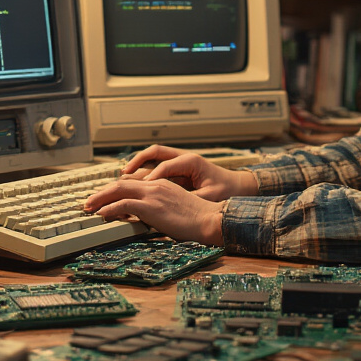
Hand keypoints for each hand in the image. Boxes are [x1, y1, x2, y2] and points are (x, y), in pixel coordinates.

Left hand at [83, 178, 224, 245]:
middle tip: (88, 202)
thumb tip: (143, 217)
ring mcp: (153, 195)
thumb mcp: (174, 208)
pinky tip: (102, 214)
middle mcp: (155, 185)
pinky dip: (109, 208)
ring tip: (89, 207)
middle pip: (120, 183)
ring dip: (100, 199)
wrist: (210, 220)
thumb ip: (158, 208)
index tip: (103, 199)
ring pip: (118, 190)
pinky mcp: (152, 207)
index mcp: (161, 184)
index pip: (131, 183)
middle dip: (101, 192)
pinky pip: (124, 204)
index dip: (114, 190)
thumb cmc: (197, 219)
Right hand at [121, 145, 258, 202]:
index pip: (165, 166)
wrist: (236, 186)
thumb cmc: (225, 190)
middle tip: (123, 175)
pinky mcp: (177, 169)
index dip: (152, 177)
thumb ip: (190, 199)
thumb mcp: (209, 196)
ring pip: (152, 158)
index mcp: (190, 161)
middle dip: (137, 163)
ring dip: (138, 165)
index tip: (141, 189)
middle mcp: (182, 157)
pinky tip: (135, 182)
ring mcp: (179, 161)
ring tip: (123, 176)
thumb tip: (172, 206)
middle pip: (154, 154)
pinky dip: (144, 171)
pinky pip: (156, 166)